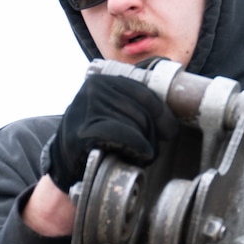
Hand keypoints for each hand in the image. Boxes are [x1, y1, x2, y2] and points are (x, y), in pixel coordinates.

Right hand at [44, 75, 179, 190]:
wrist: (65, 164)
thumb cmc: (96, 138)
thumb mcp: (112, 111)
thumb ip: (135, 103)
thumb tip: (177, 103)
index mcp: (105, 79)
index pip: (146, 94)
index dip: (163, 115)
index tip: (169, 131)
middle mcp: (95, 87)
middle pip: (144, 110)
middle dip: (153, 134)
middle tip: (150, 150)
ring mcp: (87, 107)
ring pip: (138, 124)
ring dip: (145, 145)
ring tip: (136, 154)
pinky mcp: (83, 131)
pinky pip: (126, 136)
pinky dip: (137, 148)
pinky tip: (133, 156)